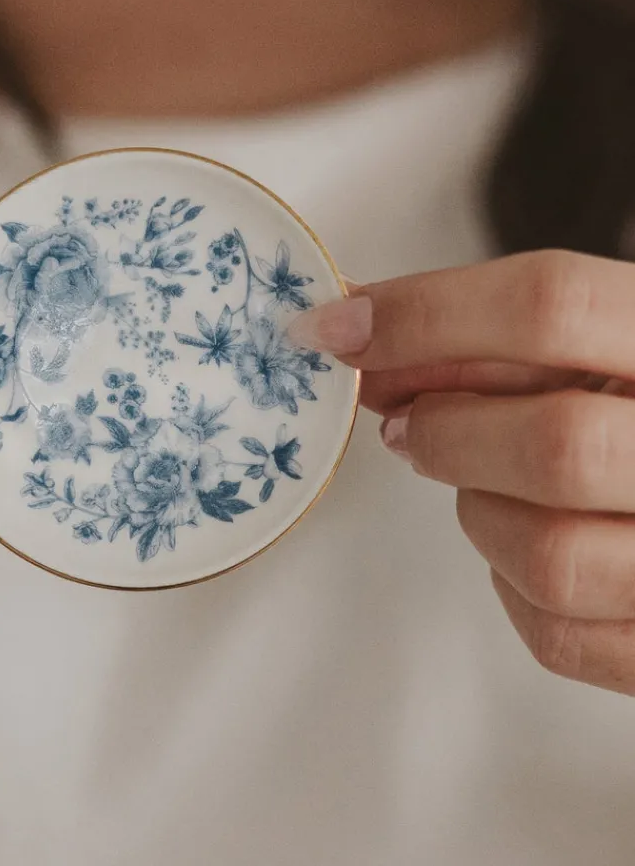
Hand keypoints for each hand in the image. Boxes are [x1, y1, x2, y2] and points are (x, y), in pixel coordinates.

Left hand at [290, 250, 634, 695]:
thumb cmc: (634, 410)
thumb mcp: (594, 350)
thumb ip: (492, 342)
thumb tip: (357, 333)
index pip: (551, 305)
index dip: (422, 313)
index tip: (335, 327)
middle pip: (554, 444)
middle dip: (446, 433)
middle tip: (407, 425)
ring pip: (549, 555)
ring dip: (482, 514)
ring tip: (489, 484)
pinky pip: (556, 634)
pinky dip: (510, 586)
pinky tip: (528, 541)